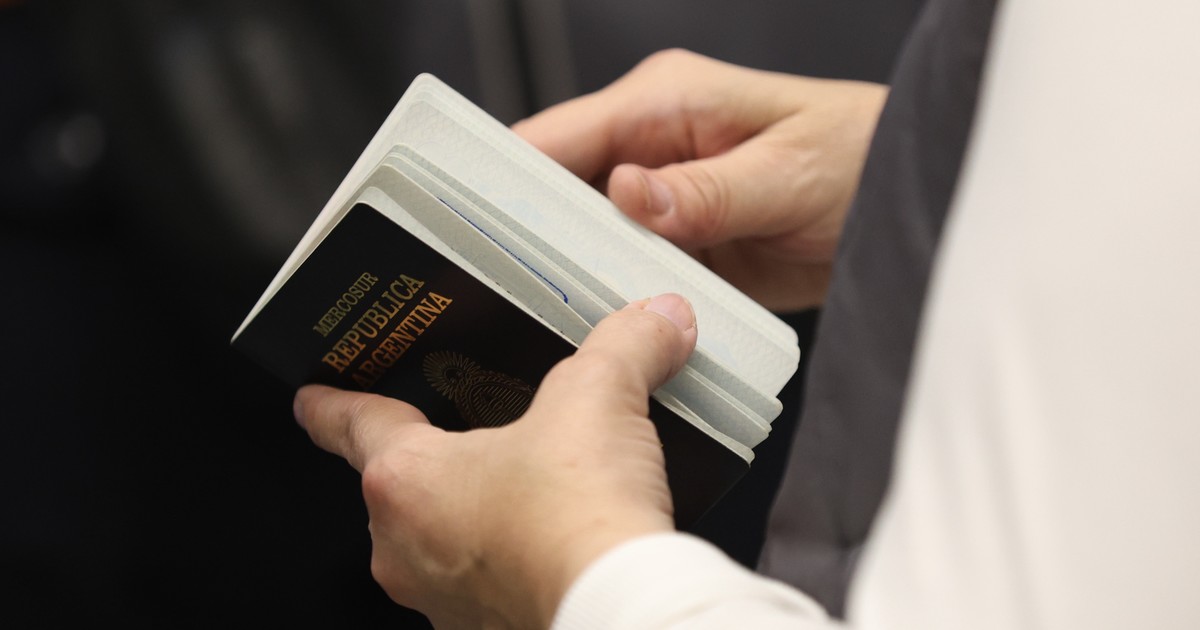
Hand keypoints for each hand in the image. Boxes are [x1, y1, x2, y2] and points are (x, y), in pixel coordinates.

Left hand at [293, 294, 697, 628]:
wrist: (619, 608)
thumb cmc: (580, 520)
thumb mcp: (600, 399)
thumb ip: (624, 346)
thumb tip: (658, 319)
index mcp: (407, 480)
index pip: (353, 426)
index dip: (330, 406)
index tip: (311, 400)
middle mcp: (407, 546)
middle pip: (400, 486)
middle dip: (433, 459)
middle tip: (468, 431)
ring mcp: (442, 598)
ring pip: (438, 539)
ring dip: (472, 512)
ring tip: (529, 486)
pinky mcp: (487, 629)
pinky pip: (479, 582)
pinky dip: (507, 558)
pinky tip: (553, 538)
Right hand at [513, 49, 886, 310]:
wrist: (905, 203)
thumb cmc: (859, 158)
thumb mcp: (785, 174)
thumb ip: (706, 191)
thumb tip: (628, 195)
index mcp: (664, 103)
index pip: (558, 135)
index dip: (504, 178)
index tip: (463, 225)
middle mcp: (651, 147)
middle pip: (559, 191)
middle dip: (528, 237)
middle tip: (498, 293)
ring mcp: (663, 199)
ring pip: (587, 238)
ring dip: (573, 274)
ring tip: (542, 322)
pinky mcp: (681, 243)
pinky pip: (629, 271)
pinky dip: (615, 298)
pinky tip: (602, 332)